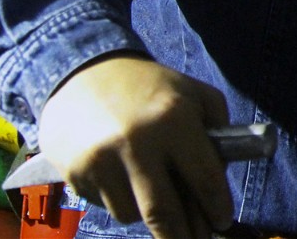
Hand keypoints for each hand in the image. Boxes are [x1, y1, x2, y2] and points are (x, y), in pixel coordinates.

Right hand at [38, 53, 234, 238]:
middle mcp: (138, 143)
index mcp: (174, 119)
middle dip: (183, 236)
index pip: (204, 179)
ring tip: (150, 188)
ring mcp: (102, 161)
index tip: (222, 222)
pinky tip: (121, 176)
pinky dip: (119, 200)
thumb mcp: (193, 93)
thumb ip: (219, 130)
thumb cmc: (148, 86)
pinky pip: (105, 206)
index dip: (217, 208)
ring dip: (147, 213)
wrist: (80, 73)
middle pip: (164, 213)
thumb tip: (221, 180)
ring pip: (132, 215)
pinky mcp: (75, 174)